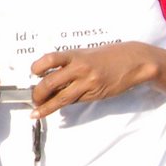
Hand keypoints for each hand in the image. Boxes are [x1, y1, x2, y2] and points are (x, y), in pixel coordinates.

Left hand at [29, 43, 156, 118]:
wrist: (133, 61)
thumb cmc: (107, 56)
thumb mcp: (86, 53)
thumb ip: (69, 64)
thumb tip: (50, 77)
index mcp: (75, 54)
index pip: (49, 59)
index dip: (37, 67)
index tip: (33, 73)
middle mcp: (80, 68)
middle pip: (50, 83)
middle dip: (37, 94)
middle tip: (34, 99)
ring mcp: (88, 82)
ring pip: (61, 98)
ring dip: (46, 106)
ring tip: (37, 112)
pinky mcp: (95, 94)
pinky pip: (75, 101)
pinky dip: (64, 105)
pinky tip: (57, 108)